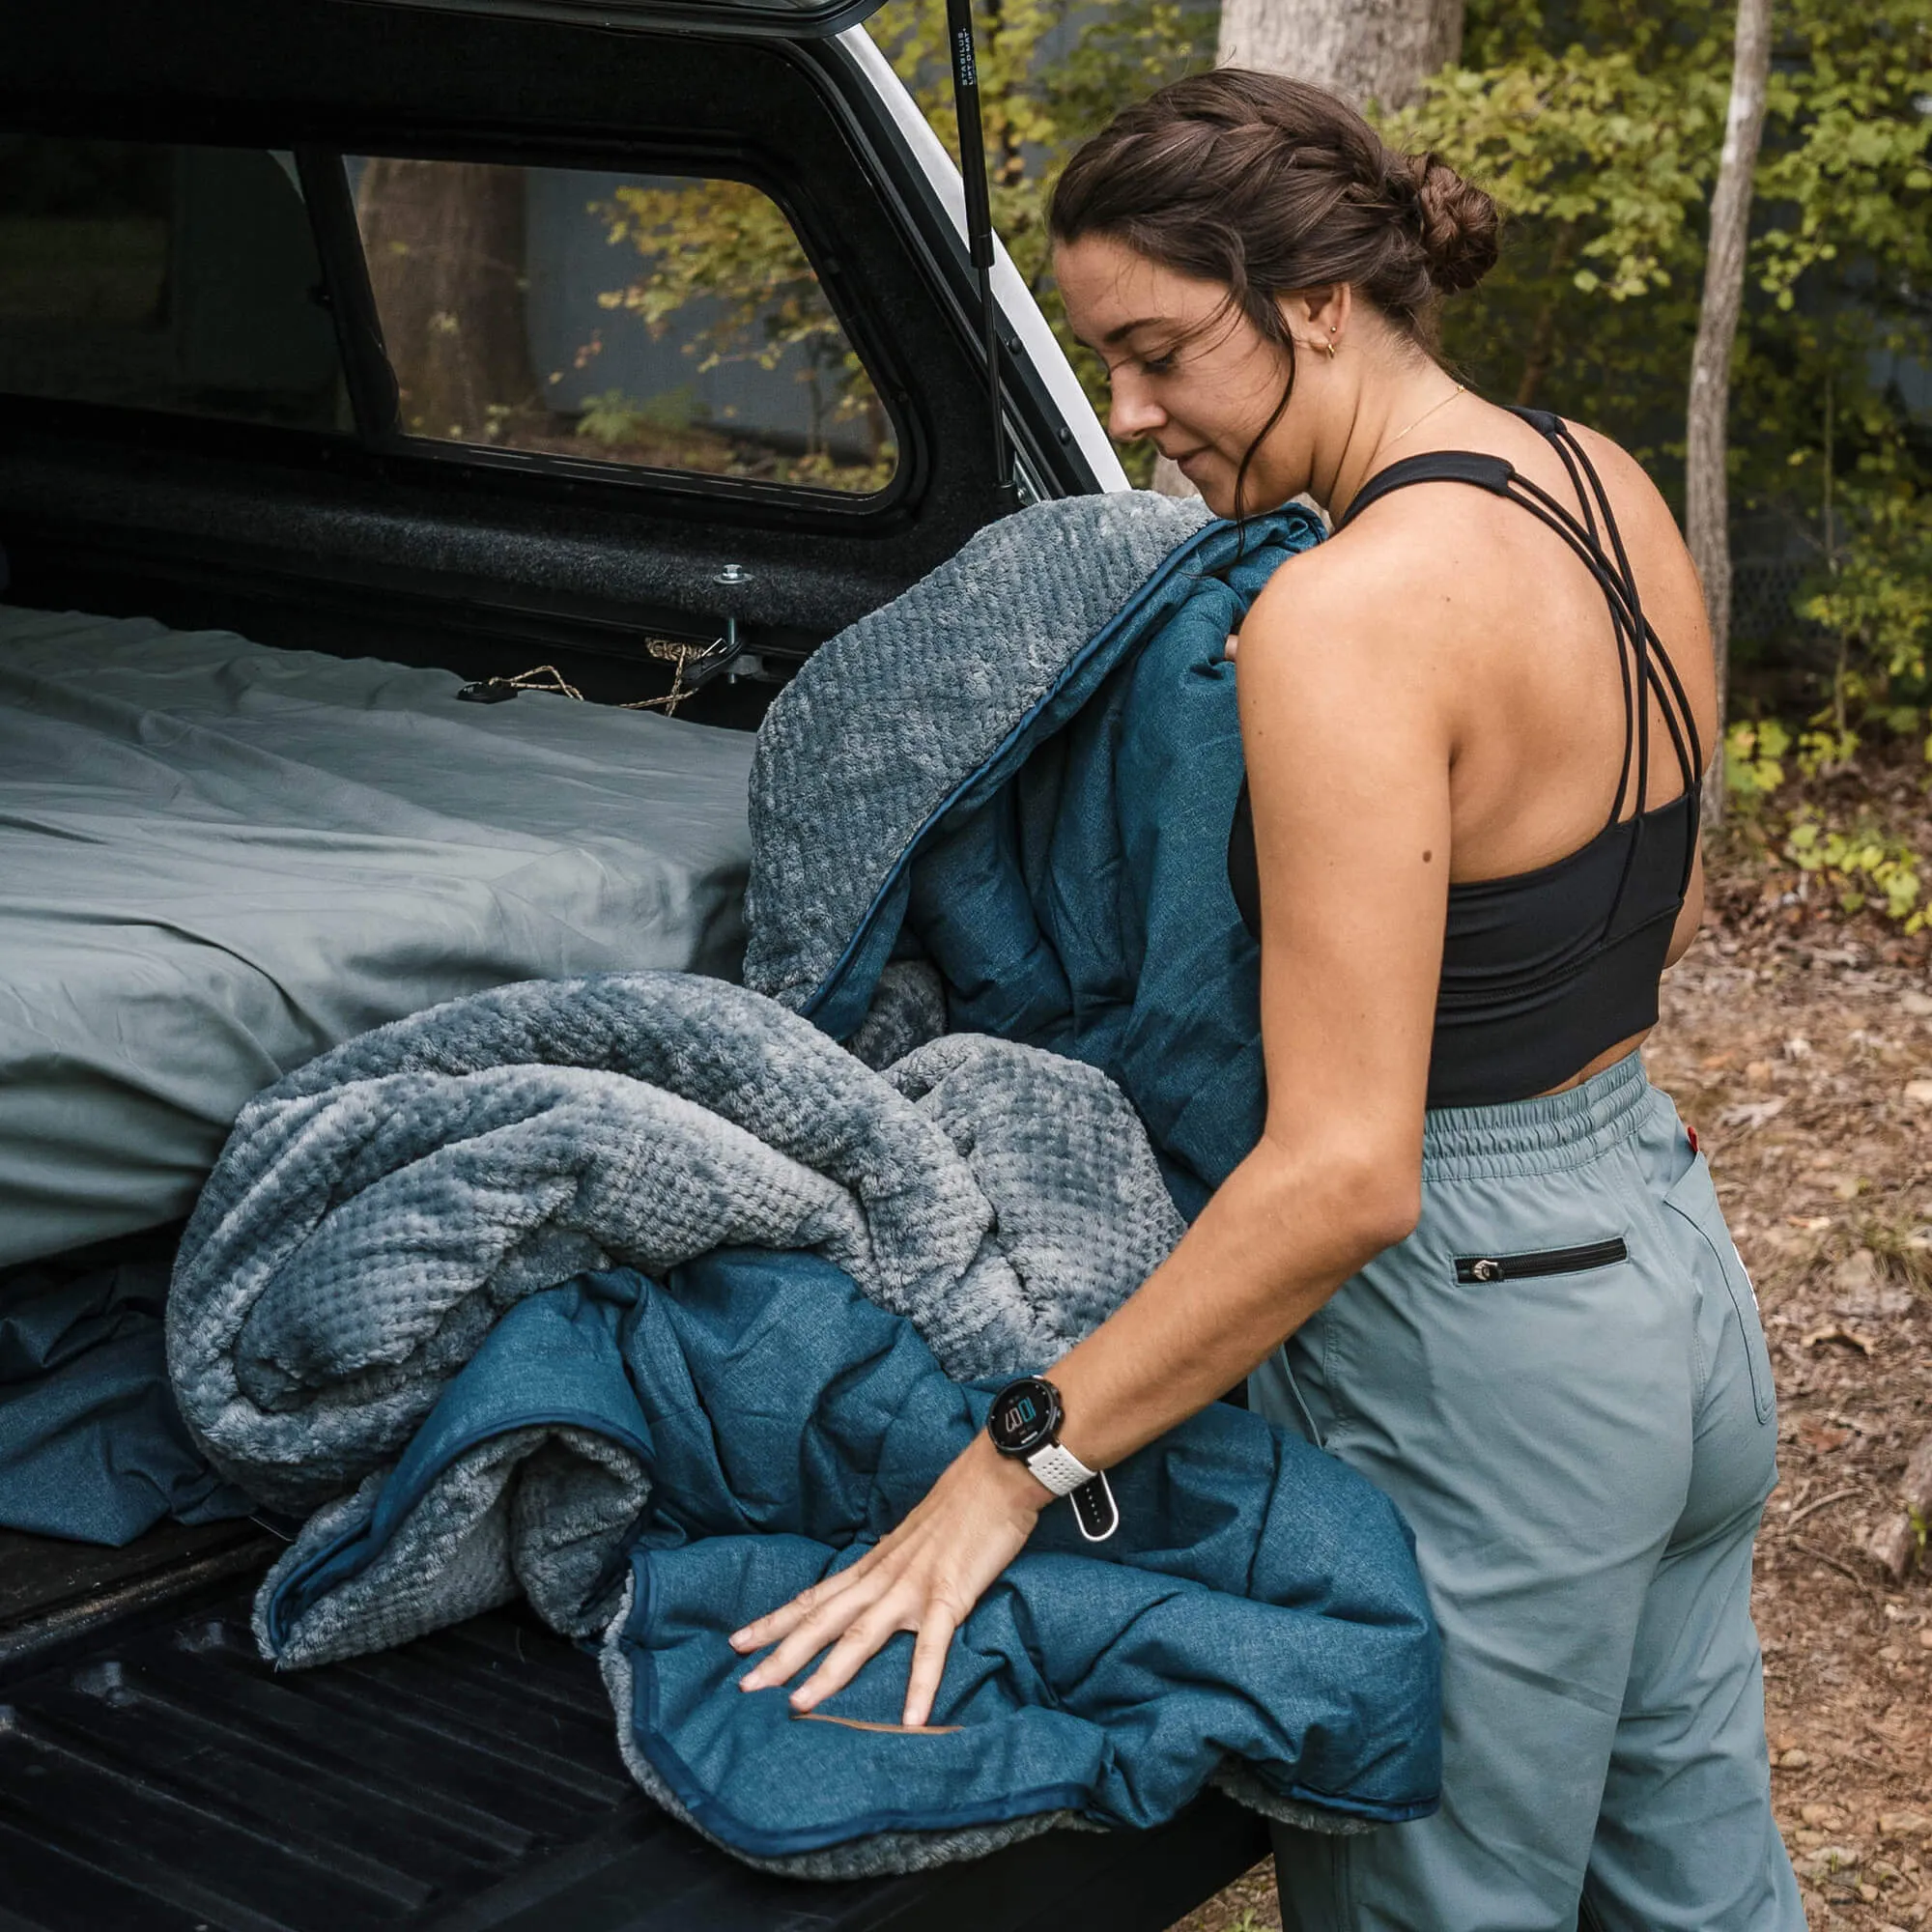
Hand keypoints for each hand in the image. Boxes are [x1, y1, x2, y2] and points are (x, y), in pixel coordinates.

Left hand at [730, 1434, 1046, 1727]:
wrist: (994, 1477)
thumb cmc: (959, 1505)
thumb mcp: (912, 1538)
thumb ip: (891, 1566)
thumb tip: (875, 1586)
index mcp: (873, 1566)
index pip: (814, 1597)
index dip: (775, 1621)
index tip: (737, 1642)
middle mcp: (882, 1578)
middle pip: (822, 1621)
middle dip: (781, 1656)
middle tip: (743, 1686)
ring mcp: (912, 1588)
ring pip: (860, 1636)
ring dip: (828, 1672)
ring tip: (798, 1705)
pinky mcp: (949, 1596)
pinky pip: (931, 1647)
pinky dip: (920, 1683)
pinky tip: (912, 1719)